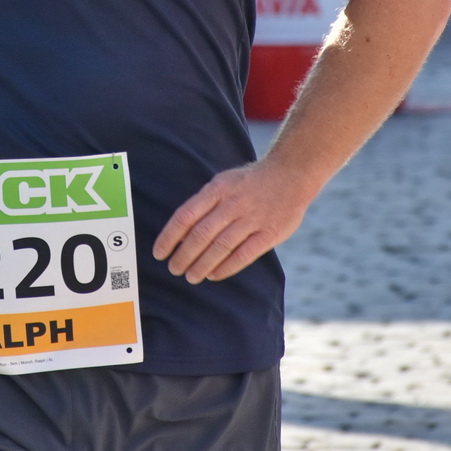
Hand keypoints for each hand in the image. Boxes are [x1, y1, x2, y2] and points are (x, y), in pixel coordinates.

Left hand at [151, 162, 314, 284]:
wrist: (291, 174)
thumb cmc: (249, 182)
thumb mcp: (224, 182)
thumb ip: (204, 203)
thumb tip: (179, 232)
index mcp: (217, 189)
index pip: (186, 216)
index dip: (169, 237)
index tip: (159, 253)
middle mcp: (233, 203)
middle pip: (201, 234)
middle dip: (183, 255)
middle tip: (174, 269)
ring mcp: (252, 218)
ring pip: (221, 247)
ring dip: (202, 265)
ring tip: (191, 276)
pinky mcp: (269, 233)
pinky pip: (244, 255)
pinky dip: (226, 268)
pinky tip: (214, 275)